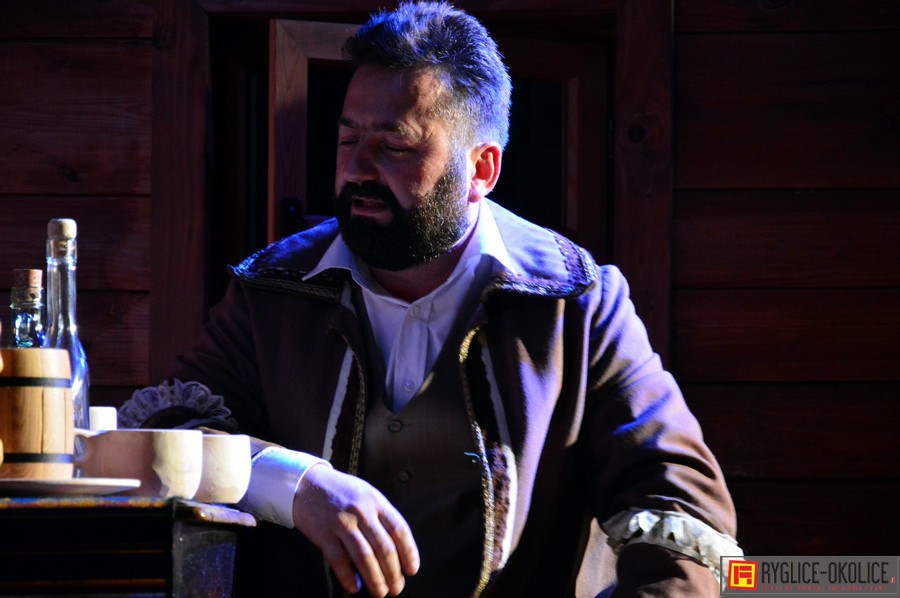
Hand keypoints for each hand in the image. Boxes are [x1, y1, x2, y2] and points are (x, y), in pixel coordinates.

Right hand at [292, 465, 419, 595]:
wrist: (307, 483)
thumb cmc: (341, 491)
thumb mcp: (367, 495)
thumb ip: (381, 517)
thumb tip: (397, 549)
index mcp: (376, 501)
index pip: (399, 529)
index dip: (409, 552)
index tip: (412, 569)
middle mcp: (361, 511)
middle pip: (384, 547)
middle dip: (393, 572)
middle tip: (397, 587)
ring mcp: (342, 522)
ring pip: (364, 556)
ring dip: (375, 578)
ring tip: (381, 592)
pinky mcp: (323, 534)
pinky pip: (338, 560)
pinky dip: (348, 576)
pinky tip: (354, 587)